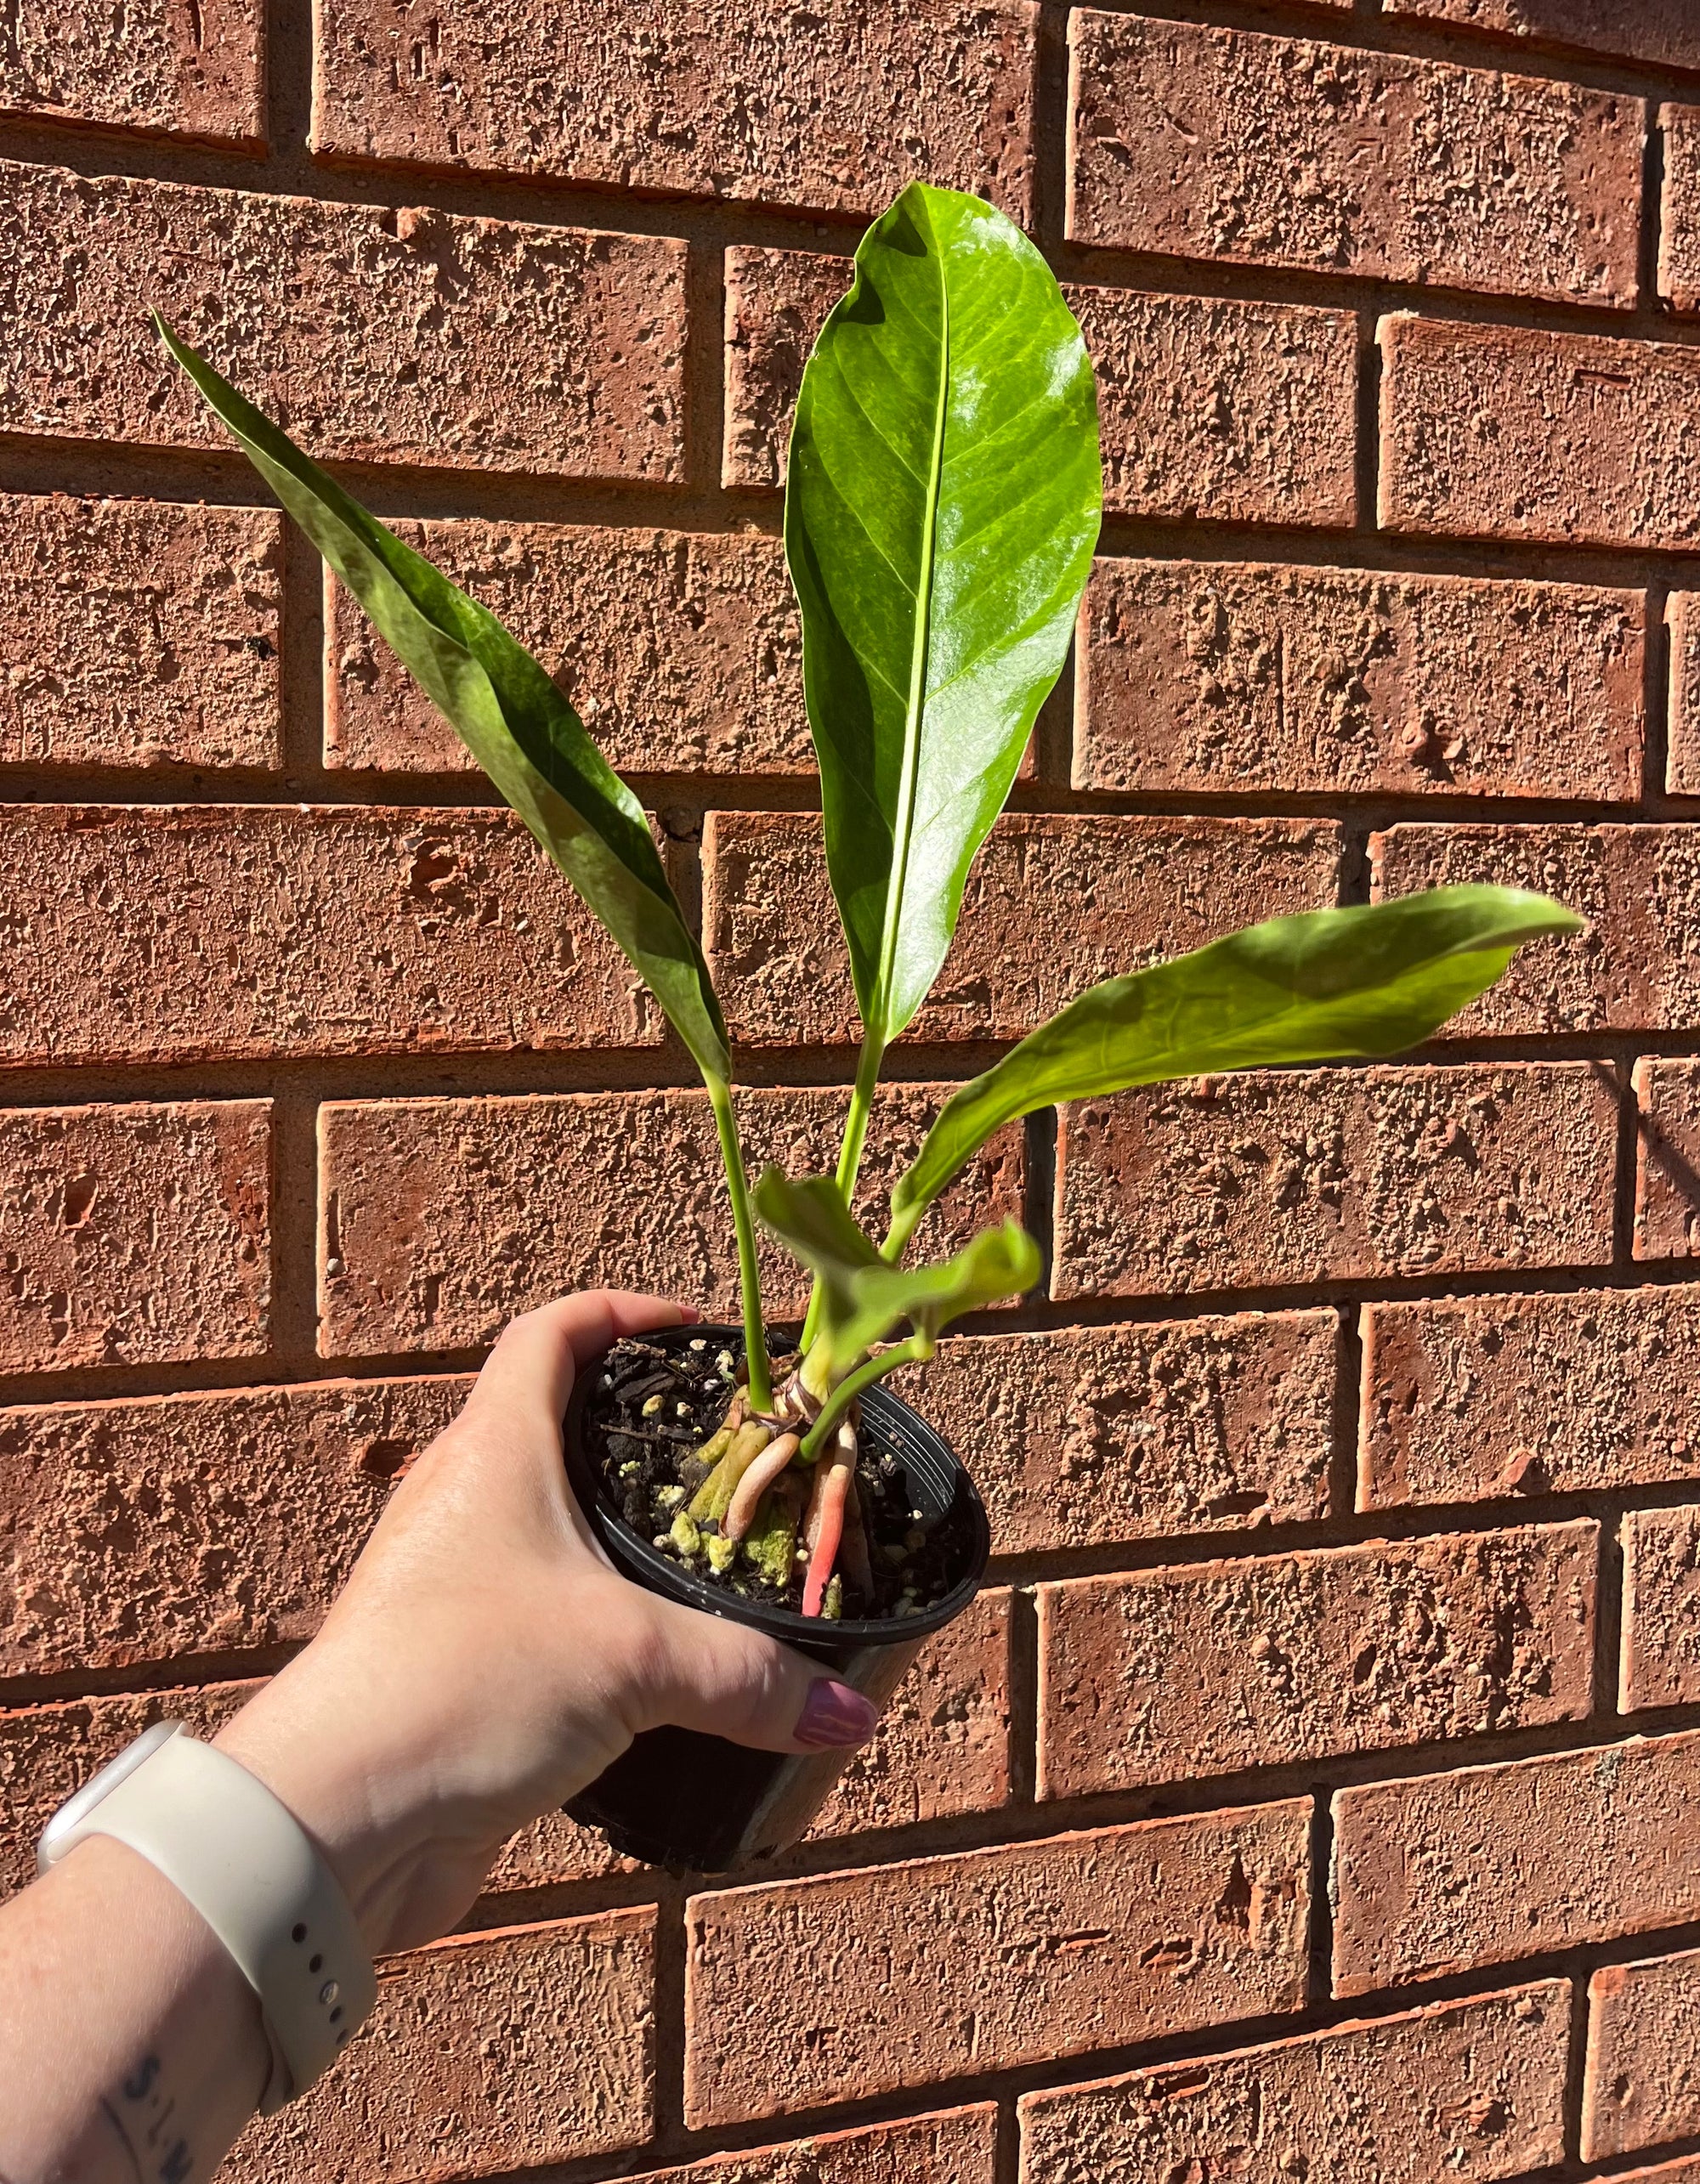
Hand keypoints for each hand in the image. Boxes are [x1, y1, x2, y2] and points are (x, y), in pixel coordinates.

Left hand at [213, 1292, 879, 1954]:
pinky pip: (545, 1625)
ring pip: (557, 1537)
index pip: (551, 1333)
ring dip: (627, 1545)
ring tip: (715, 1567)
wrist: (337, 1817)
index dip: (622, 1314)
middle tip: (733, 1462)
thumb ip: (749, 1676)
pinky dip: (605, 1632)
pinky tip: (661, 1675)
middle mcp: (466, 1502)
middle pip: (560, 1431)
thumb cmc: (461, 1682)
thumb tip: (850, 1710)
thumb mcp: (632, 1658)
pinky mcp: (458, 1670)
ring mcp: (454, 1587)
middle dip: (647, 1439)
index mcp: (493, 1449)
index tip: (697, 1332)